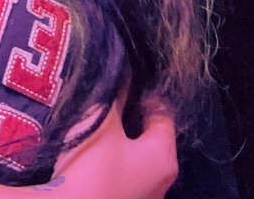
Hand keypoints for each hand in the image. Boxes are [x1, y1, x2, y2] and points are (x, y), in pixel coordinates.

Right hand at [33, 91, 177, 198]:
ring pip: (133, 157)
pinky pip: (119, 174)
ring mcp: (141, 198)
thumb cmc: (93, 167)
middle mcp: (161, 182)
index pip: (163, 113)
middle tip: (106, 95)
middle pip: (148, 136)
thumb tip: (121, 68)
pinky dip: (109, 159)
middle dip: (128, 114)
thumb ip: (115, 94)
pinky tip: (89, 149)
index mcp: (165, 158)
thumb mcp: (102, 120)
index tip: (122, 77)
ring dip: (117, 139)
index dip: (143, 90)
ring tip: (94, 119)